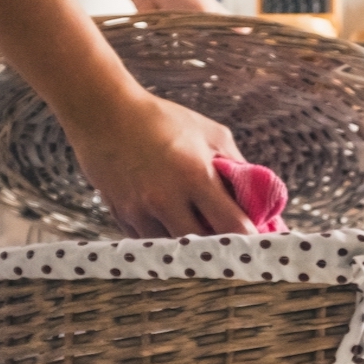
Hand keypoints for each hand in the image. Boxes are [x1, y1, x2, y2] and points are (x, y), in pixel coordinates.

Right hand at [61, 90, 254, 237]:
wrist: (103, 113)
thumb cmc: (163, 120)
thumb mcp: (210, 134)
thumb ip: (236, 167)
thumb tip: (260, 199)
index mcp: (194, 175)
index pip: (232, 225)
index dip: (249, 239)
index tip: (257, 242)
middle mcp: (166, 198)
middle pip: (203, 247)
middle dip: (220, 247)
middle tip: (231, 245)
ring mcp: (140, 211)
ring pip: (175, 250)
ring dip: (190, 245)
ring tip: (199, 232)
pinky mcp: (121, 216)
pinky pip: (151, 242)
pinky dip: (165, 239)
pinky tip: (170, 222)